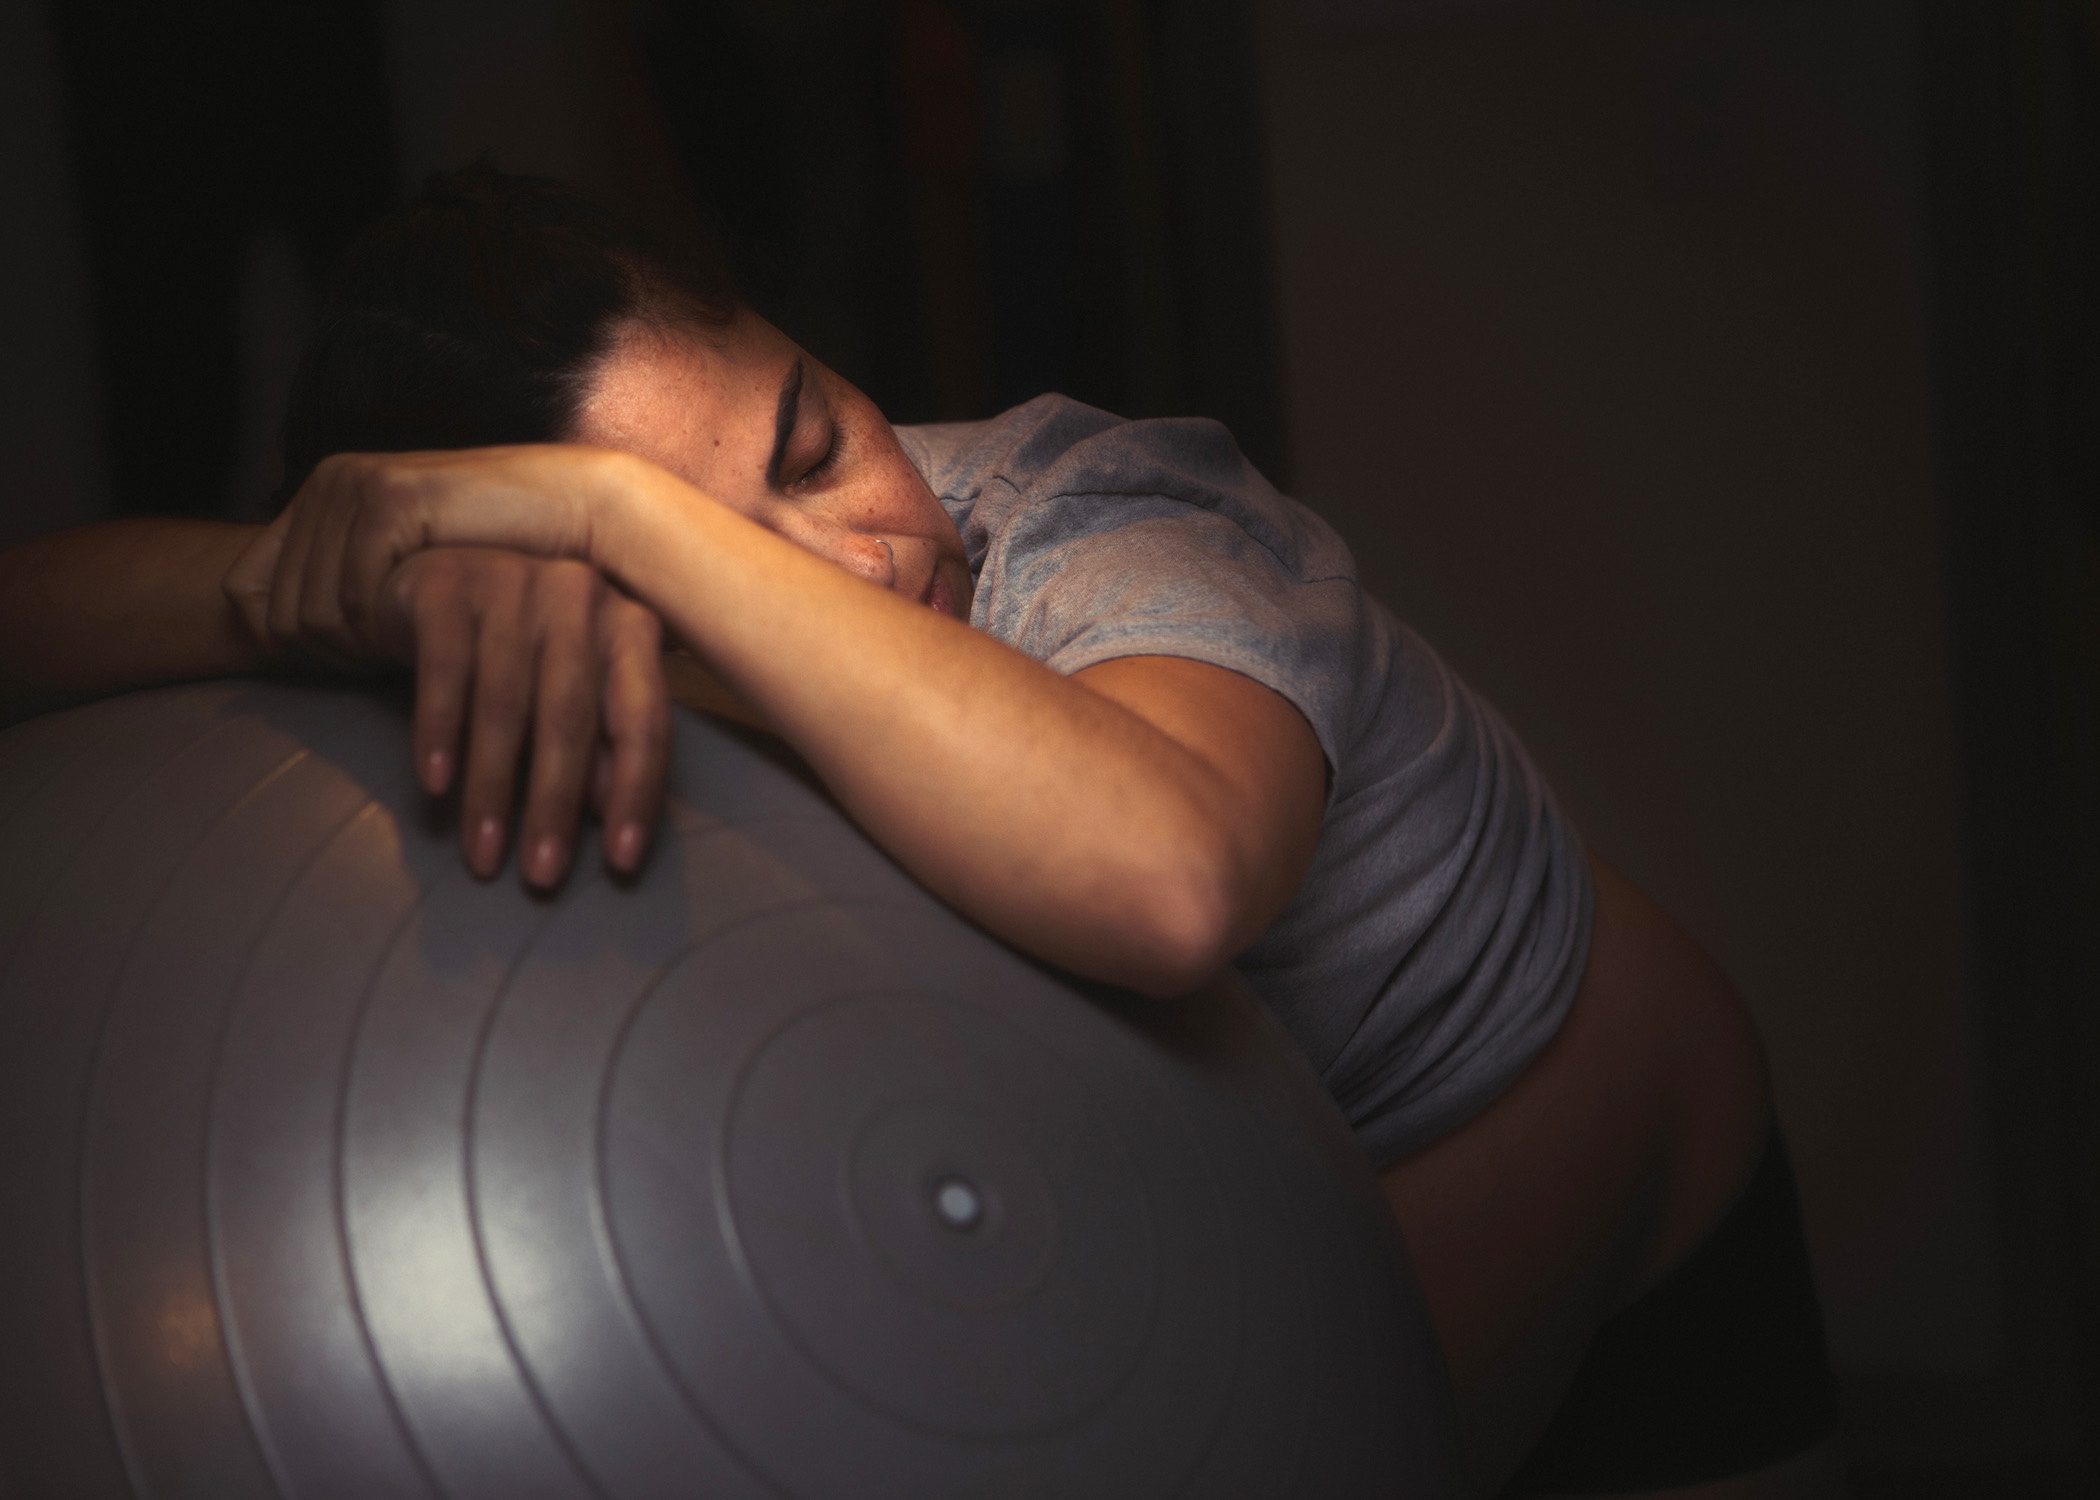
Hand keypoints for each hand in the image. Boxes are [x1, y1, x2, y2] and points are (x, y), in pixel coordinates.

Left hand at [223, 445, 627, 666]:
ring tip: (413, 647)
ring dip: (361, 650)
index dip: (290, 642)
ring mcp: (355, 486)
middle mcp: (330, 481)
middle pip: (275, 612)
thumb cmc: (499, 560)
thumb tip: (245, 627)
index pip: (244, 591)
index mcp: (323, 495)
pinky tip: (426, 629)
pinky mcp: (389, 500)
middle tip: (393, 662)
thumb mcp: (401, 582)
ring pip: (309, 612)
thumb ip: (332, 594)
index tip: (357, 658)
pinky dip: (384, 630)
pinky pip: (351, 600)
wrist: (575, 517)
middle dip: (330, 655)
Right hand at [227, 531, 670, 886]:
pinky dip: (439, 734)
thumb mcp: (569, 691)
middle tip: (541, 878)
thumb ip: (599, 744)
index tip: (621, 862)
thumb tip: (610, 812)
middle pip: (571, 717)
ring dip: (493, 788)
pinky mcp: (447, 582)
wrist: (434, 580)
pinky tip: (435, 786)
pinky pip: (445, 672)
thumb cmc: (520, 651)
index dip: (637, 793)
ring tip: (484, 855)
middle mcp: (581, 595)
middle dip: (555, 806)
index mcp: (630, 627)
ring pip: (506, 703)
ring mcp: (514, 581)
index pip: (644, 720)